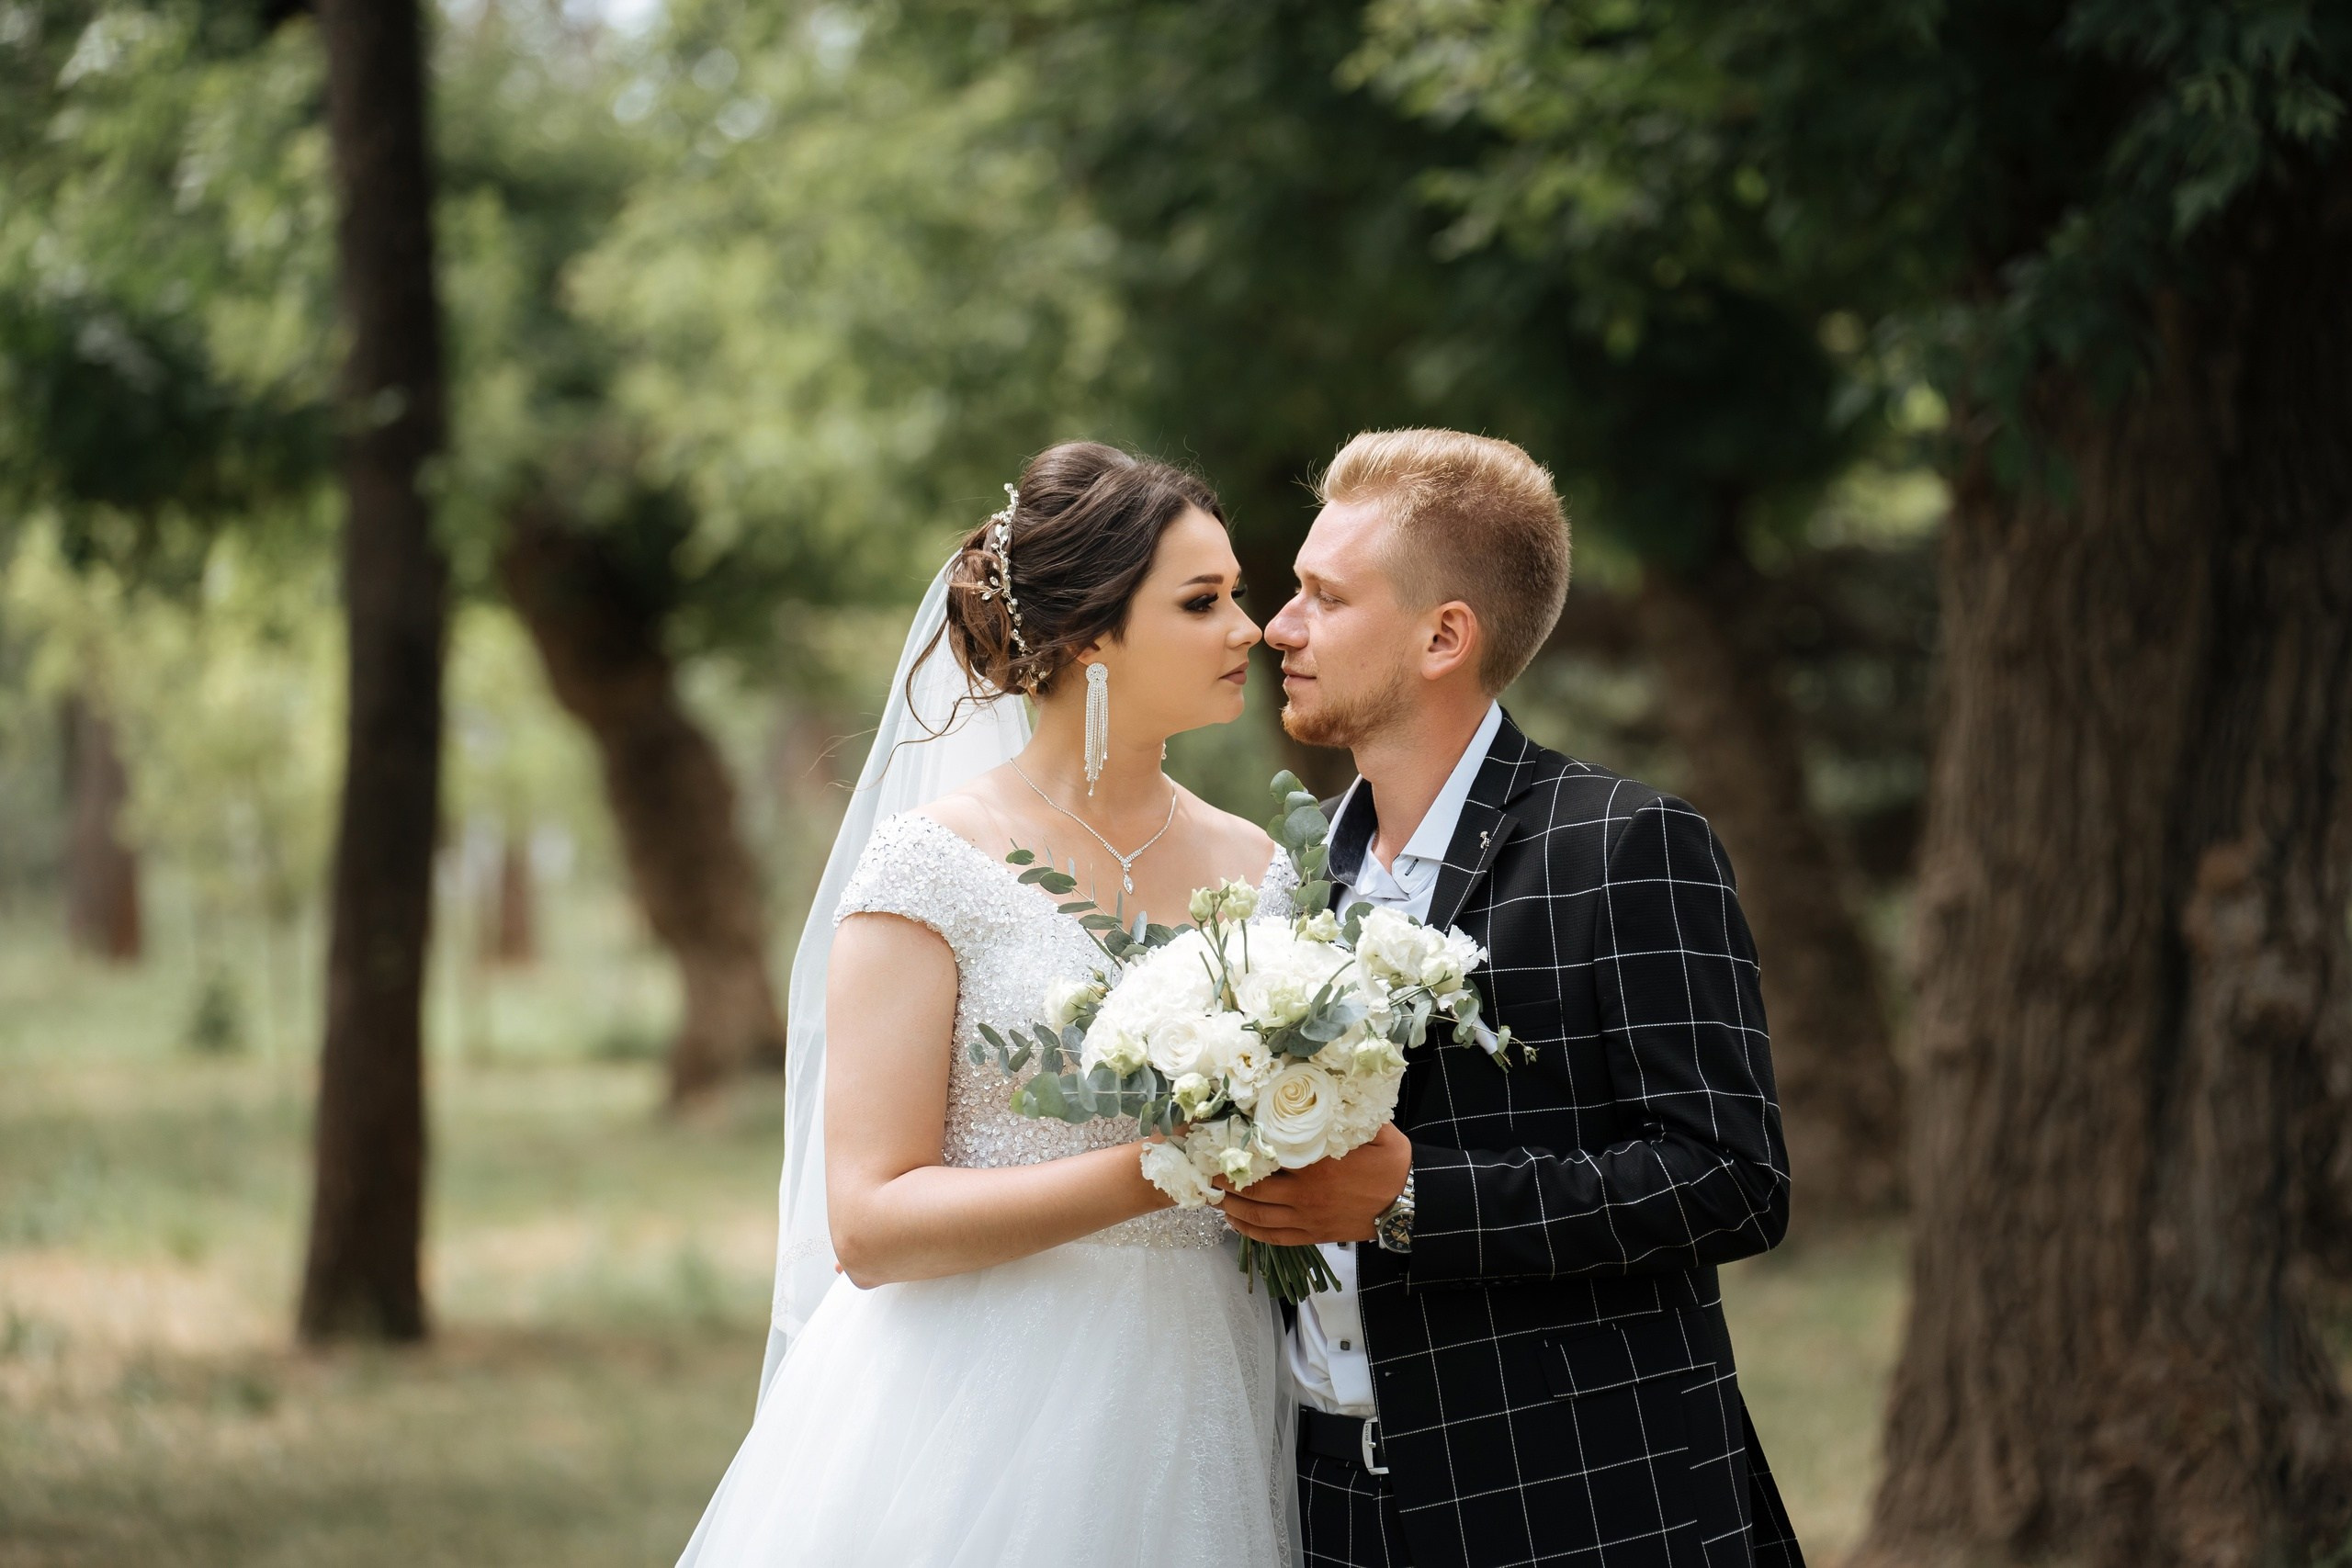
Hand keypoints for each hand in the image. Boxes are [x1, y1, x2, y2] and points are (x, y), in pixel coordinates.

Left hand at [1217, 1123, 1411, 1244]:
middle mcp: (1305, 1194)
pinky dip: (1250, 1232)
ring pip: (1258, 1216)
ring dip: (1230, 1208)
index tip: (1219, 1142)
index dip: (1239, 1151)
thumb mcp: (1374, 1130)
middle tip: (1206, 1170)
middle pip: (1253, 1190)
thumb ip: (1346, 1112)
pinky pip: (1274, 1238)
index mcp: (1316, 1164)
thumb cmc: (1392, 1164)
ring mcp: (1307, 1218)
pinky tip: (1236, 1223)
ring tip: (1213, 1197)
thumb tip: (1327, 1084)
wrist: (1410, 1204)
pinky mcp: (1313, 1236)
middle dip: (1226, 1182)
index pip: (1267, 1156)